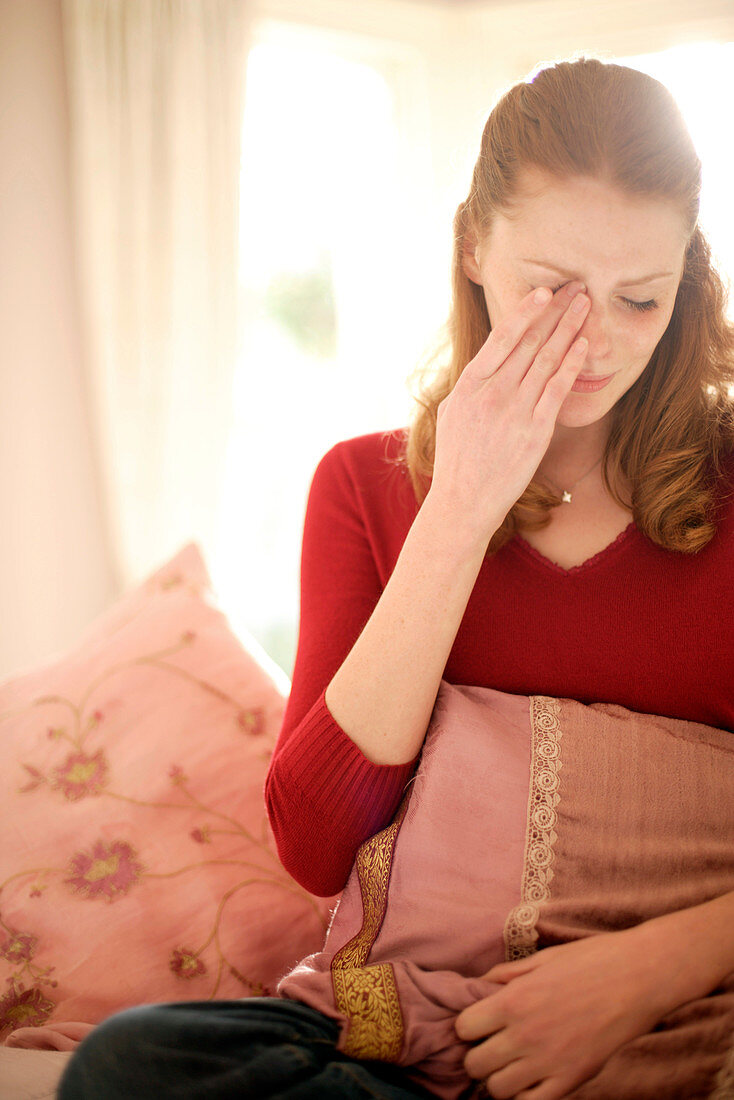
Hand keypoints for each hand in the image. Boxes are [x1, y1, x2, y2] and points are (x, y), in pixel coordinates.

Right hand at [429, 282, 589, 539]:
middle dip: (556, 311)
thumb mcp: (452, 413)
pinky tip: (585, 346)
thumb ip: (472, 384)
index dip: (526, 311)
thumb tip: (487, 359)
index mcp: (469, 385)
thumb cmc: (457, 459)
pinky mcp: (535, 431)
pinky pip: (558, 389)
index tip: (544, 291)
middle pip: (531, 342)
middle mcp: (493, 393)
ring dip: (570, 329)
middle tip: (576, 288)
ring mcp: (515, 411)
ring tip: (586, 307)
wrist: (463, 501)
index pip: (502, 338)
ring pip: (548, 359)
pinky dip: (572, 364)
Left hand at [454, 930, 668, 1099]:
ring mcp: (548, 1062)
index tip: (481, 1023)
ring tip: (513, 1064)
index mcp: (513, 1000)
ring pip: (498, 1090)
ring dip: (500, 1078)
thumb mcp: (541, 959)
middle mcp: (524, 1034)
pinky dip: (526, 1095)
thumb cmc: (591, 961)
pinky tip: (534, 1079)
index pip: (463, 1028)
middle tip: (494, 1045)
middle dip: (479, 1055)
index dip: (469, 1026)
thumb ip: (506, 975)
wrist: (638, 977)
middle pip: (475, 1064)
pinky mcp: (572, 1080)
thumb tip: (479, 985)